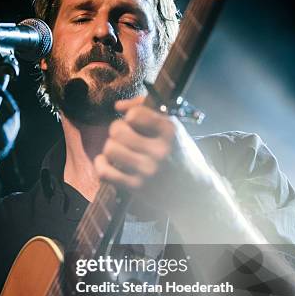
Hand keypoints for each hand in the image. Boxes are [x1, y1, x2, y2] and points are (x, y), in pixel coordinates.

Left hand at [94, 95, 205, 212]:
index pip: (134, 114)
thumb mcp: (171, 126)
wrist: (193, 189)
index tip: (135, 123)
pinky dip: (101, 165)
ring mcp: (148, 170)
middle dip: (117, 131)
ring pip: (110, 149)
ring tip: (120, 150)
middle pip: (117, 130)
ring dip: (110, 148)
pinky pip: (105, 172)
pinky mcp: (137, 187)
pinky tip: (107, 162)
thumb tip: (118, 106)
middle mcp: (160, 150)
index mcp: (169, 131)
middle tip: (125, 137)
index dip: (130, 117)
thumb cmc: (177, 152)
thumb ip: (145, 108)